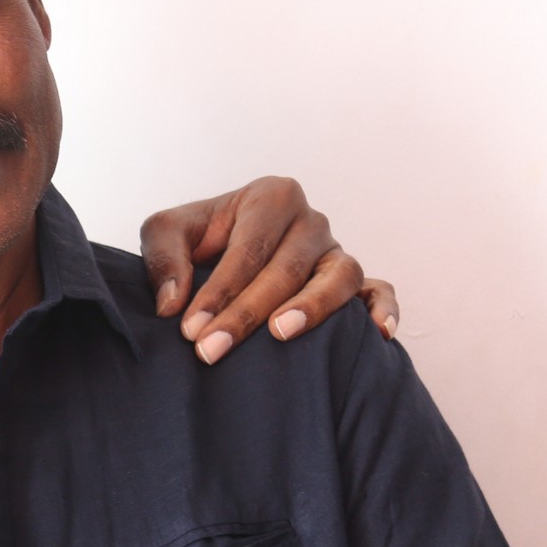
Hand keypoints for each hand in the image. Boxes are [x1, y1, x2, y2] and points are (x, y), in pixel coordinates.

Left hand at [140, 177, 400, 364]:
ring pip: (338, 276)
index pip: (249, 248)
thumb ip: (164, 258)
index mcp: (271, 197)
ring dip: (313, 307)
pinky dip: (382, 309)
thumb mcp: (167, 233)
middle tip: (211, 350)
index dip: (219, 291)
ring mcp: (336, 251)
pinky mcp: (355, 280)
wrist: (222, 251)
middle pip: (287, 268)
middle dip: (246, 312)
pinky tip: (377, 334)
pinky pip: (379, 289)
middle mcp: (310, 221)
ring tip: (281, 334)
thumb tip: (173, 304)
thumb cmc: (198, 239)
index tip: (191, 330)